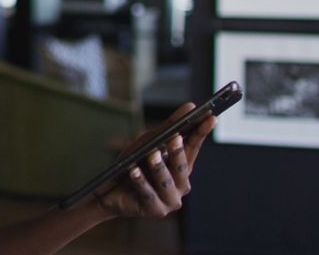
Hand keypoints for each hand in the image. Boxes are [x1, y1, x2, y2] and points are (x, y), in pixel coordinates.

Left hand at [96, 103, 215, 218]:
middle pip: (182, 167)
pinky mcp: (155, 211)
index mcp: (182, 168)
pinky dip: (140, 181)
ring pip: (166, 182)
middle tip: (174, 137)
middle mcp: (181, 186)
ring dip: (158, 167)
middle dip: (178, 152)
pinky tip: (133, 170)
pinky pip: (148, 194)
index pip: (193, 148)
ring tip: (151, 154)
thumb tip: (190, 107)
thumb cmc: (131, 165)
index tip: (210, 117)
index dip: (202, 133)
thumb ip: (168, 128)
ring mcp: (170, 200)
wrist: (108, 193)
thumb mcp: (147, 143)